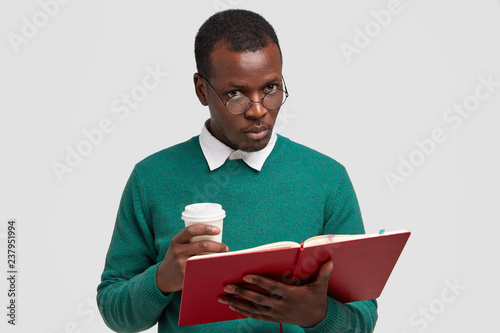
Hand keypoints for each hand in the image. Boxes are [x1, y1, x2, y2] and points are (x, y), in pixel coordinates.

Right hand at [156, 224, 227, 292]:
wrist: (163, 277)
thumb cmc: (176, 257)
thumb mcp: (178, 246)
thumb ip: (190, 241)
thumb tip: (215, 235)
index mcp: (176, 240)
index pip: (191, 230)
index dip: (205, 228)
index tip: (218, 230)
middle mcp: (177, 250)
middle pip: (201, 245)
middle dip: (217, 246)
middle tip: (225, 247)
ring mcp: (181, 263)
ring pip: (203, 258)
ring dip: (217, 257)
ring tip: (224, 256)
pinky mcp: (184, 274)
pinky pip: (200, 269)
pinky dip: (210, 267)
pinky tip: (218, 267)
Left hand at [218, 261, 333, 327]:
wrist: (317, 318)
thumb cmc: (316, 298)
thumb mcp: (320, 286)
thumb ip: (323, 274)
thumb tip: (330, 261)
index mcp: (291, 295)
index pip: (272, 288)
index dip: (259, 282)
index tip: (246, 276)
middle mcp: (281, 306)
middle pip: (258, 299)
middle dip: (242, 293)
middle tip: (227, 286)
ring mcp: (276, 314)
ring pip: (253, 309)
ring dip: (237, 303)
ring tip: (223, 298)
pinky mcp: (273, 318)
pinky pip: (255, 316)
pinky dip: (243, 311)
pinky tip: (232, 306)